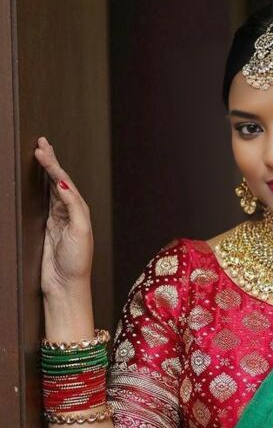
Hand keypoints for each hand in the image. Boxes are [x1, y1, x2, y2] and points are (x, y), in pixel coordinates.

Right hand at [34, 136, 93, 295]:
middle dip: (51, 162)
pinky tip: (38, 178)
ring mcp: (58, 220)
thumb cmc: (76, 262)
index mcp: (80, 212)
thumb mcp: (80, 231)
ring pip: (51, 189)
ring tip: (40, 153)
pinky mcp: (47, 228)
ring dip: (47, 171)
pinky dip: (41, 188)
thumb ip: (73, 206)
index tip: (41, 150)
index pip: (66, 182)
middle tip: (41, 142)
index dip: (54, 165)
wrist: (65, 285)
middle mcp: (70, 214)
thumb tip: (63, 184)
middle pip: (59, 181)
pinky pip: (44, 202)